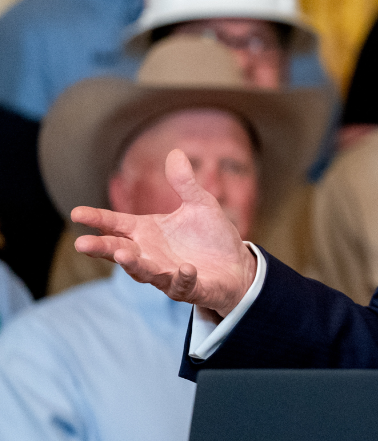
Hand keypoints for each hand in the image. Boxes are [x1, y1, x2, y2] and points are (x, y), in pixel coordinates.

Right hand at [72, 149, 256, 316]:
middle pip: (120, 251)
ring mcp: (168, 274)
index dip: (97, 219)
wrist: (238, 265)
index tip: (76, 213)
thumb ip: (184, 183)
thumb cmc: (211, 236)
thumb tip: (174, 152)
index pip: (116, 224)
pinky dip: (183, 278)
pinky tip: (186, 269)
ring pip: (145, 272)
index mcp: (148, 232)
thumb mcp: (200, 204)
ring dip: (134, 265)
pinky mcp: (191, 288)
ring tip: (123, 255)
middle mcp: (151, 254)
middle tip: (82, 244)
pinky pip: (183, 285)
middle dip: (103, 248)